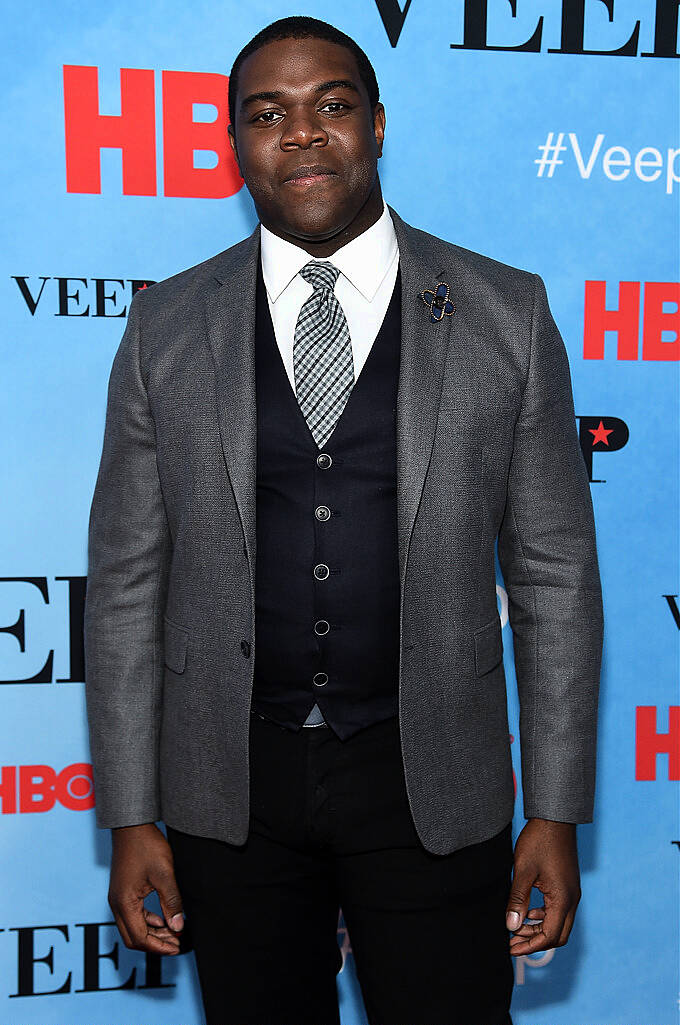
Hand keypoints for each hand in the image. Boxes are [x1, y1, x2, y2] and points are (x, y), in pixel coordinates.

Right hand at [109, 822, 184, 955]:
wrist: (132, 826)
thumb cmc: (146, 846)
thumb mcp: (164, 874)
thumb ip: (171, 902)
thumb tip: (178, 927)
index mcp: (124, 903)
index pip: (140, 937)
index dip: (159, 946)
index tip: (177, 947)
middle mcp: (117, 904)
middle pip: (133, 937)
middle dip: (155, 943)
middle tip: (177, 943)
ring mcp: (118, 897)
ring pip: (133, 927)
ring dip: (153, 931)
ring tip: (174, 931)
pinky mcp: (122, 891)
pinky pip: (133, 915)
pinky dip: (148, 920)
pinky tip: (163, 917)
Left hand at [505, 818, 580, 955]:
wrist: (555, 818)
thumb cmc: (539, 841)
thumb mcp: (523, 871)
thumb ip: (517, 900)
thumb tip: (511, 927)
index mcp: (563, 898)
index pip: (550, 936)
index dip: (529, 946)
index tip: (510, 948)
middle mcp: (572, 899)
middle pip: (558, 935)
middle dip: (535, 941)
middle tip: (512, 941)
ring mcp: (572, 892)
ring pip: (559, 923)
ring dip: (539, 929)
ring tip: (516, 927)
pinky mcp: (568, 885)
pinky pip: (559, 910)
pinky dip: (543, 916)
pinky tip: (528, 911)